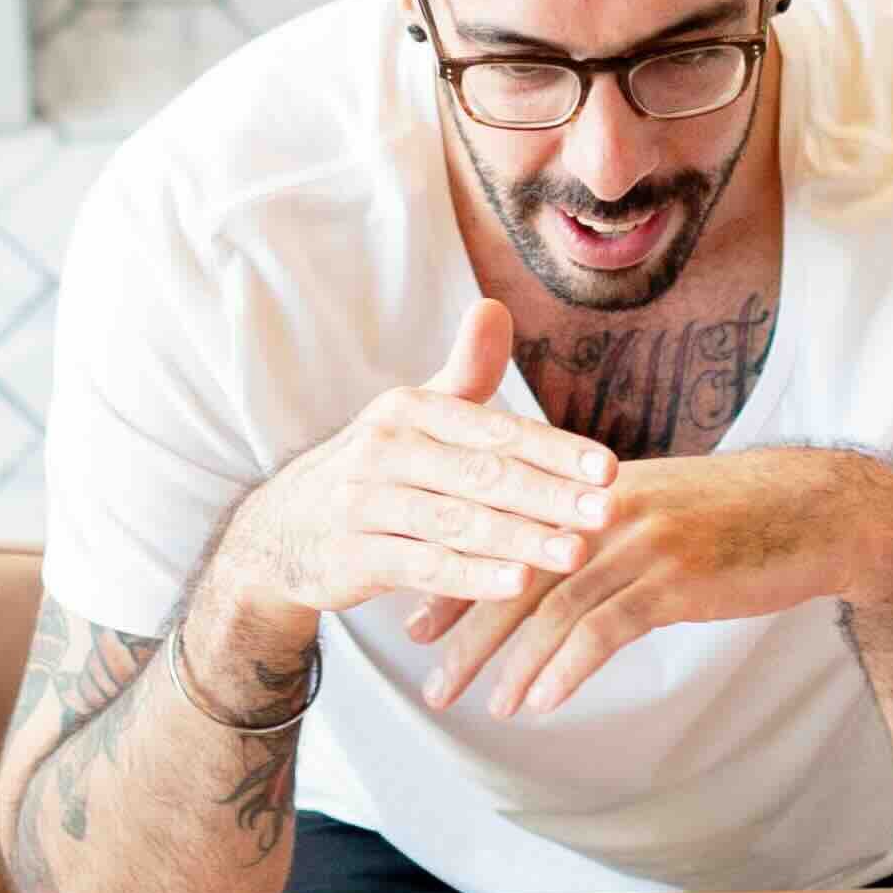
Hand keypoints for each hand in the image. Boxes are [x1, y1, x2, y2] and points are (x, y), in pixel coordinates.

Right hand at [223, 300, 614, 636]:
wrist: (283, 528)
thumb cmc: (377, 468)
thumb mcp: (415, 416)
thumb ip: (465, 372)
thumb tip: (495, 307)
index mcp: (408, 409)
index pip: (495, 430)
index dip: (554, 451)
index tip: (608, 471)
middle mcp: (384, 450)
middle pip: (482, 475)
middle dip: (549, 495)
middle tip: (607, 513)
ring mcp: (364, 504)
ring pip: (456, 523)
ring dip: (520, 539)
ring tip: (576, 552)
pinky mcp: (352, 555)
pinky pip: (422, 567)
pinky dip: (472, 577)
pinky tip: (518, 585)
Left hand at [413, 448, 892, 717]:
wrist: (818, 510)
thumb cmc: (737, 516)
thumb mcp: (658, 509)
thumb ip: (601, 535)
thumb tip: (553, 577)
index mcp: (591, 490)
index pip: (504, 534)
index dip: (457, 580)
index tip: (417, 624)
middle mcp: (605, 508)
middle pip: (517, 574)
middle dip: (467, 631)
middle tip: (431, 680)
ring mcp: (642, 541)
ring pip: (554, 606)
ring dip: (512, 663)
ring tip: (484, 705)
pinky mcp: (677, 578)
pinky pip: (608, 629)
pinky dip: (567, 669)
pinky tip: (542, 702)